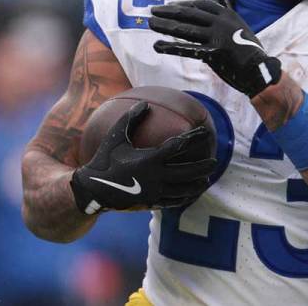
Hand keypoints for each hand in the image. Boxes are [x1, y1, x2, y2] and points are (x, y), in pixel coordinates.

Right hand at [71, 102, 215, 214]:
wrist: (92, 190)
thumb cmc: (104, 159)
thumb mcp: (115, 136)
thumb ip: (130, 119)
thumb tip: (145, 103)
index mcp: (148, 159)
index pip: (178, 146)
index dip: (193, 138)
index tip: (205, 132)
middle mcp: (155, 177)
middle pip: (188, 172)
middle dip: (203, 166)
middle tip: (215, 159)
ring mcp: (154, 193)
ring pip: (183, 190)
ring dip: (197, 184)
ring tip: (207, 179)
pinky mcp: (151, 203)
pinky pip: (173, 202)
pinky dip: (185, 198)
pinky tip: (191, 194)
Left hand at [149, 0, 281, 96]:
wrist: (261, 70)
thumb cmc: (250, 52)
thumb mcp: (239, 31)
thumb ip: (222, 26)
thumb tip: (203, 24)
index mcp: (228, 15)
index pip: (200, 5)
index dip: (183, 4)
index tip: (170, 5)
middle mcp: (221, 23)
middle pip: (189, 14)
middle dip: (169, 11)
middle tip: (153, 10)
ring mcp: (216, 38)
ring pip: (184, 29)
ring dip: (165, 25)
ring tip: (150, 23)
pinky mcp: (212, 54)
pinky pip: (187, 49)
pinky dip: (170, 47)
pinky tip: (157, 45)